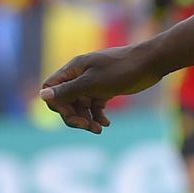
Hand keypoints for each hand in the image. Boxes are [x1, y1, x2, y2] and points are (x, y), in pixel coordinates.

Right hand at [39, 45, 165, 132]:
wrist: (151, 63)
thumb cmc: (121, 70)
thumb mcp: (92, 83)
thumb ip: (67, 90)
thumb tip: (42, 96)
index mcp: (73, 69)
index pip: (51, 89)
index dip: (56, 105)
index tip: (71, 115)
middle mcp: (80, 75)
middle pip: (66, 100)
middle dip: (74, 116)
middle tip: (88, 128)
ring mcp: (94, 82)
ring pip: (81, 105)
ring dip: (86, 119)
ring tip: (98, 129)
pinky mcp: (106, 88)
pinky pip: (95, 105)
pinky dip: (97, 115)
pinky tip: (106, 124)